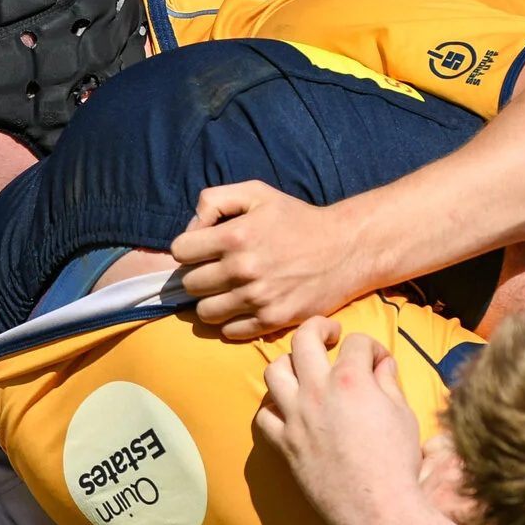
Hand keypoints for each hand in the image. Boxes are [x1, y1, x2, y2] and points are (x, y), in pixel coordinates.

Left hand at [170, 180, 369, 339]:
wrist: (344, 249)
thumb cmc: (297, 219)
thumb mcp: (257, 193)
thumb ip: (214, 200)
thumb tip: (192, 229)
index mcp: (235, 236)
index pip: (180, 251)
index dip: (189, 248)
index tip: (204, 249)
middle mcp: (242, 269)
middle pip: (190, 285)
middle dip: (200, 276)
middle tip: (219, 270)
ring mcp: (257, 298)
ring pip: (205, 313)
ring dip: (213, 302)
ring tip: (230, 290)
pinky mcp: (272, 320)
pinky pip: (230, 332)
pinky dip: (233, 322)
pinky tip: (246, 306)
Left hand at [256, 320, 426, 524]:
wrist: (377, 510)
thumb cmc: (397, 462)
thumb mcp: (403, 415)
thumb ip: (388, 384)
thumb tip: (382, 365)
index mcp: (350, 380)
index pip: (356, 342)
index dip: (371, 346)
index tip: (379, 361)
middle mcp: (317, 392)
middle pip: (303, 339)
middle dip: (319, 328)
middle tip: (331, 335)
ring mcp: (296, 418)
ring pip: (274, 371)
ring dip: (289, 363)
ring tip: (303, 367)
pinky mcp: (285, 445)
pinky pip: (265, 416)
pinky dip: (274, 406)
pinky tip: (288, 407)